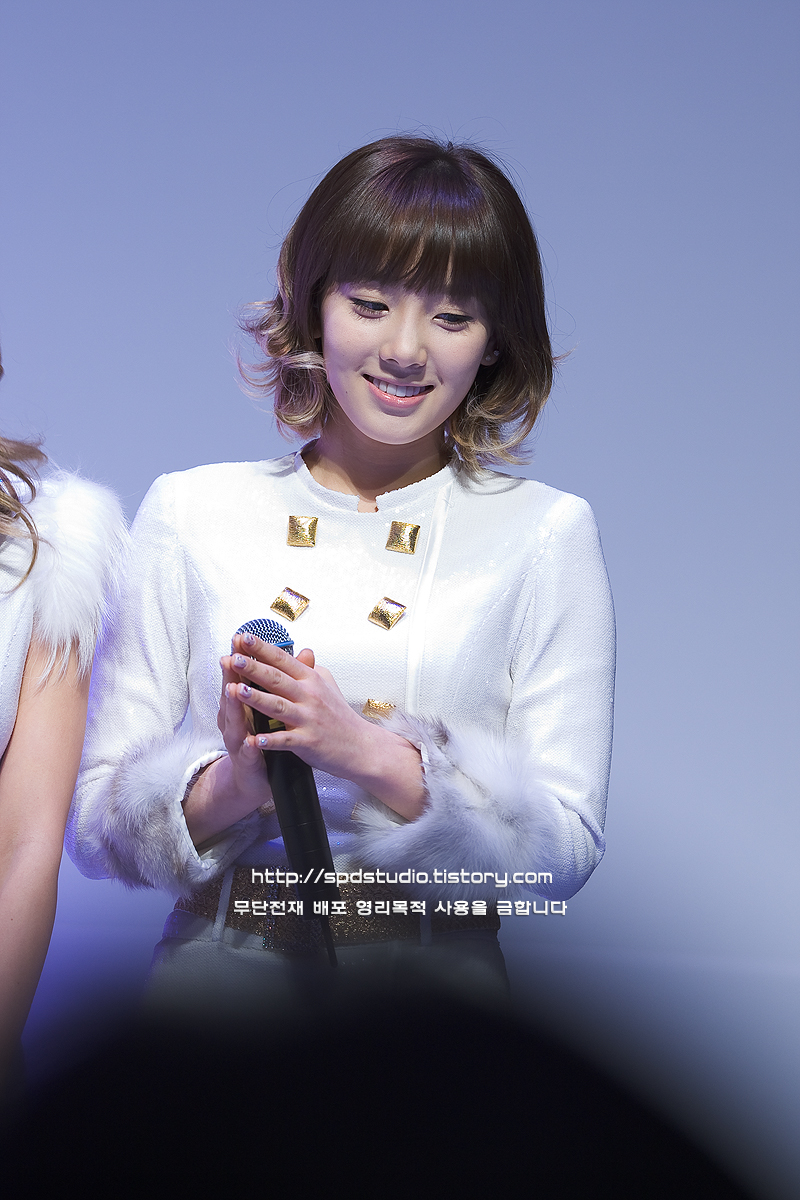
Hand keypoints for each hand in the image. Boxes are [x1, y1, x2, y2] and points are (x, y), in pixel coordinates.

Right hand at [181, 641, 275, 846]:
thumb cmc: (263, 737)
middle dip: (231, 676)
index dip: (241, 658)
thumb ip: (284, 681)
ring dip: (234, 707)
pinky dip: (250, 747)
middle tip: (230, 658)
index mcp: (244, 704)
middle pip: (232, 694)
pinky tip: (251, 742)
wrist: (255, 778)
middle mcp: (236, 720)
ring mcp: (239, 741)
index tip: (240, 638)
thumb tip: (304, 652)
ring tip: (234, 692)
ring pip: (235, 722)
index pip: (242, 677)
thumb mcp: (275, 706)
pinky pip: (249, 754)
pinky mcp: (248, 762)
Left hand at [225, 630, 427, 819]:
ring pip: (278, 706)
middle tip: (233, 657)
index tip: (243, 637)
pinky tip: (255, 740)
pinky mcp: (308, 742)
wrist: (360, 745)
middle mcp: (309, 696)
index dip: (262, 648)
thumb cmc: (340, 715)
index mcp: (310, 680)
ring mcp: (308, 719)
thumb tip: (301, 651)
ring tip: (235, 691)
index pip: (283, 660)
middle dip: (253, 668)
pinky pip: (286, 740)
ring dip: (256, 699)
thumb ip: (311, 668)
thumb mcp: (327, 685)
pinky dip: (271, 741)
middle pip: (276, 679)